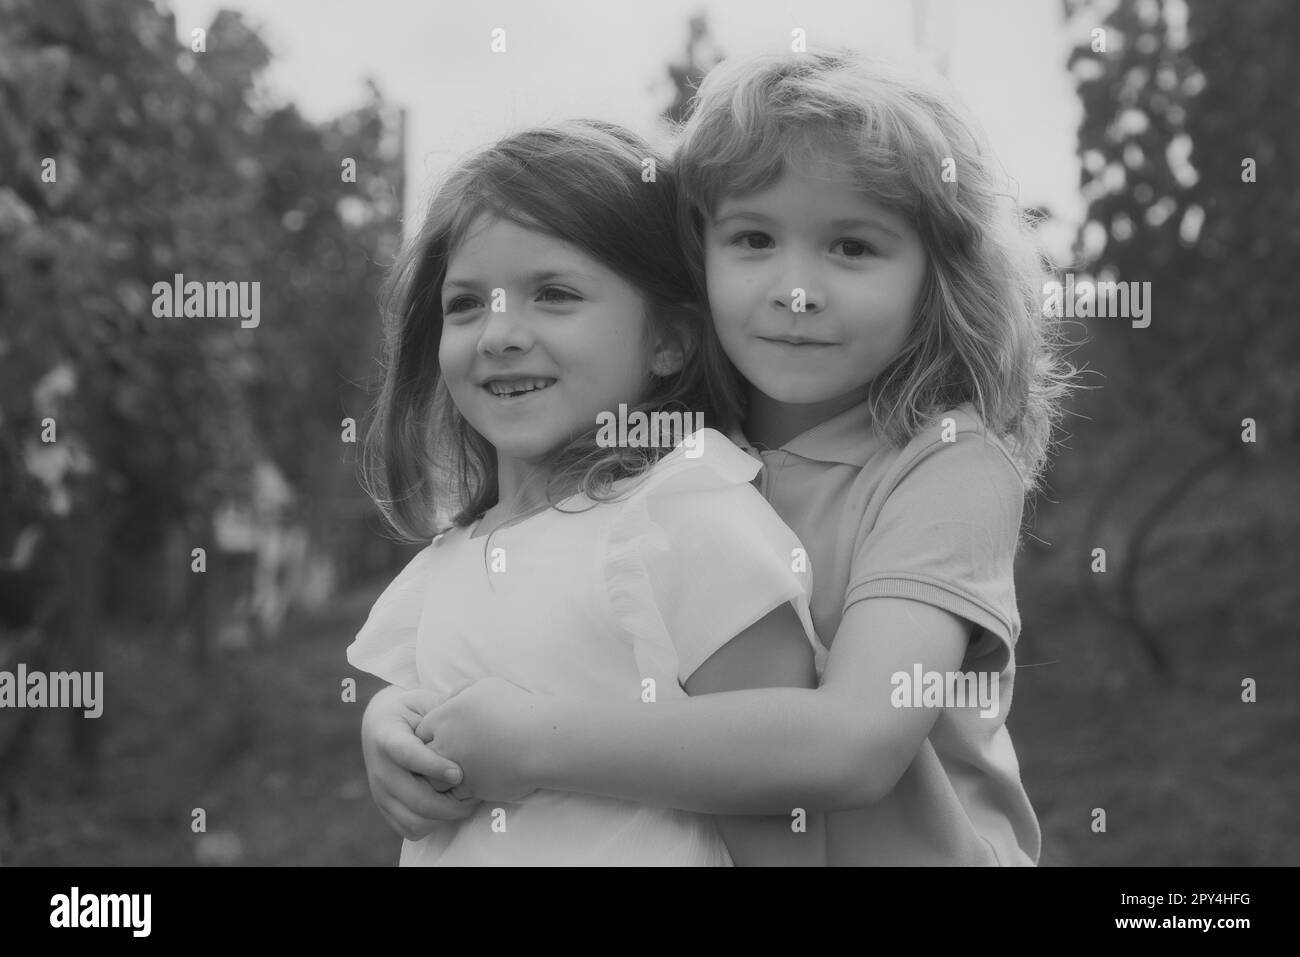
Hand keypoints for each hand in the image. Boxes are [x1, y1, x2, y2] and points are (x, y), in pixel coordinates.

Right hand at [360, 686, 480, 839]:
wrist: (381, 723)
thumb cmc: (412, 710)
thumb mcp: (424, 702)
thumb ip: (444, 709)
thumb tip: (473, 716)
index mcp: (387, 735)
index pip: (407, 755)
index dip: (433, 766)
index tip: (459, 774)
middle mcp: (379, 768)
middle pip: (416, 798)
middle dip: (451, 803)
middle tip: (476, 794)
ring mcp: (379, 792)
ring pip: (415, 820)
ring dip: (445, 816)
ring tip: (466, 803)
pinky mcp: (384, 808)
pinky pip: (410, 829)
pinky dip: (433, 825)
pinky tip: (449, 808)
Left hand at [414, 677, 542, 804]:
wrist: (539, 739)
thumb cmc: (516, 709)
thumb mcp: (486, 687)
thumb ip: (462, 691)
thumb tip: (450, 698)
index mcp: (445, 716)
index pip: (421, 731)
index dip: (433, 735)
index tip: (448, 737)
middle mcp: (446, 742)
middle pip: (423, 757)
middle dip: (434, 758)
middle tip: (450, 757)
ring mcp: (457, 767)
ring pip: (435, 780)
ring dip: (444, 779)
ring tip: (462, 774)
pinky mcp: (471, 788)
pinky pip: (455, 797)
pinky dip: (463, 794)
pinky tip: (478, 785)